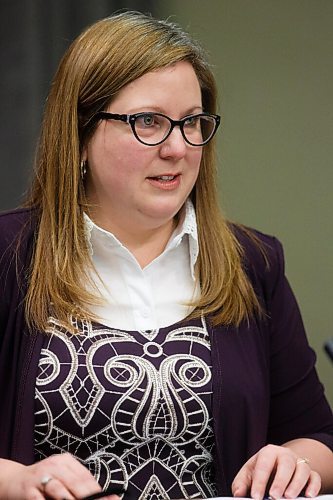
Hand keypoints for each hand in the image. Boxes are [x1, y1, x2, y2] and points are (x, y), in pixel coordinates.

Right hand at [0, 454, 119, 499]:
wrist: (14, 480)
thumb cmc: (43, 481)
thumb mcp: (61, 476)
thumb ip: (78, 485)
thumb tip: (101, 495)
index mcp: (66, 461)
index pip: (86, 477)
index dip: (99, 492)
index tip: (112, 499)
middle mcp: (54, 465)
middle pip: (75, 483)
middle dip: (88, 497)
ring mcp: (40, 477)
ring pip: (59, 490)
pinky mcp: (27, 490)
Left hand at [231, 444, 320, 498]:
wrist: (279, 463)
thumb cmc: (262, 470)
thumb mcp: (249, 473)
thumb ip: (241, 483)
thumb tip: (238, 494)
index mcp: (268, 452)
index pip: (264, 464)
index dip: (259, 481)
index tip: (255, 496)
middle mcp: (285, 455)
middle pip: (285, 464)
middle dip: (280, 481)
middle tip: (274, 496)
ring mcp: (298, 463)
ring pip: (302, 469)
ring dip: (296, 484)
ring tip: (288, 497)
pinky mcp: (310, 473)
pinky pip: (315, 477)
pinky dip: (313, 486)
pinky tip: (308, 495)